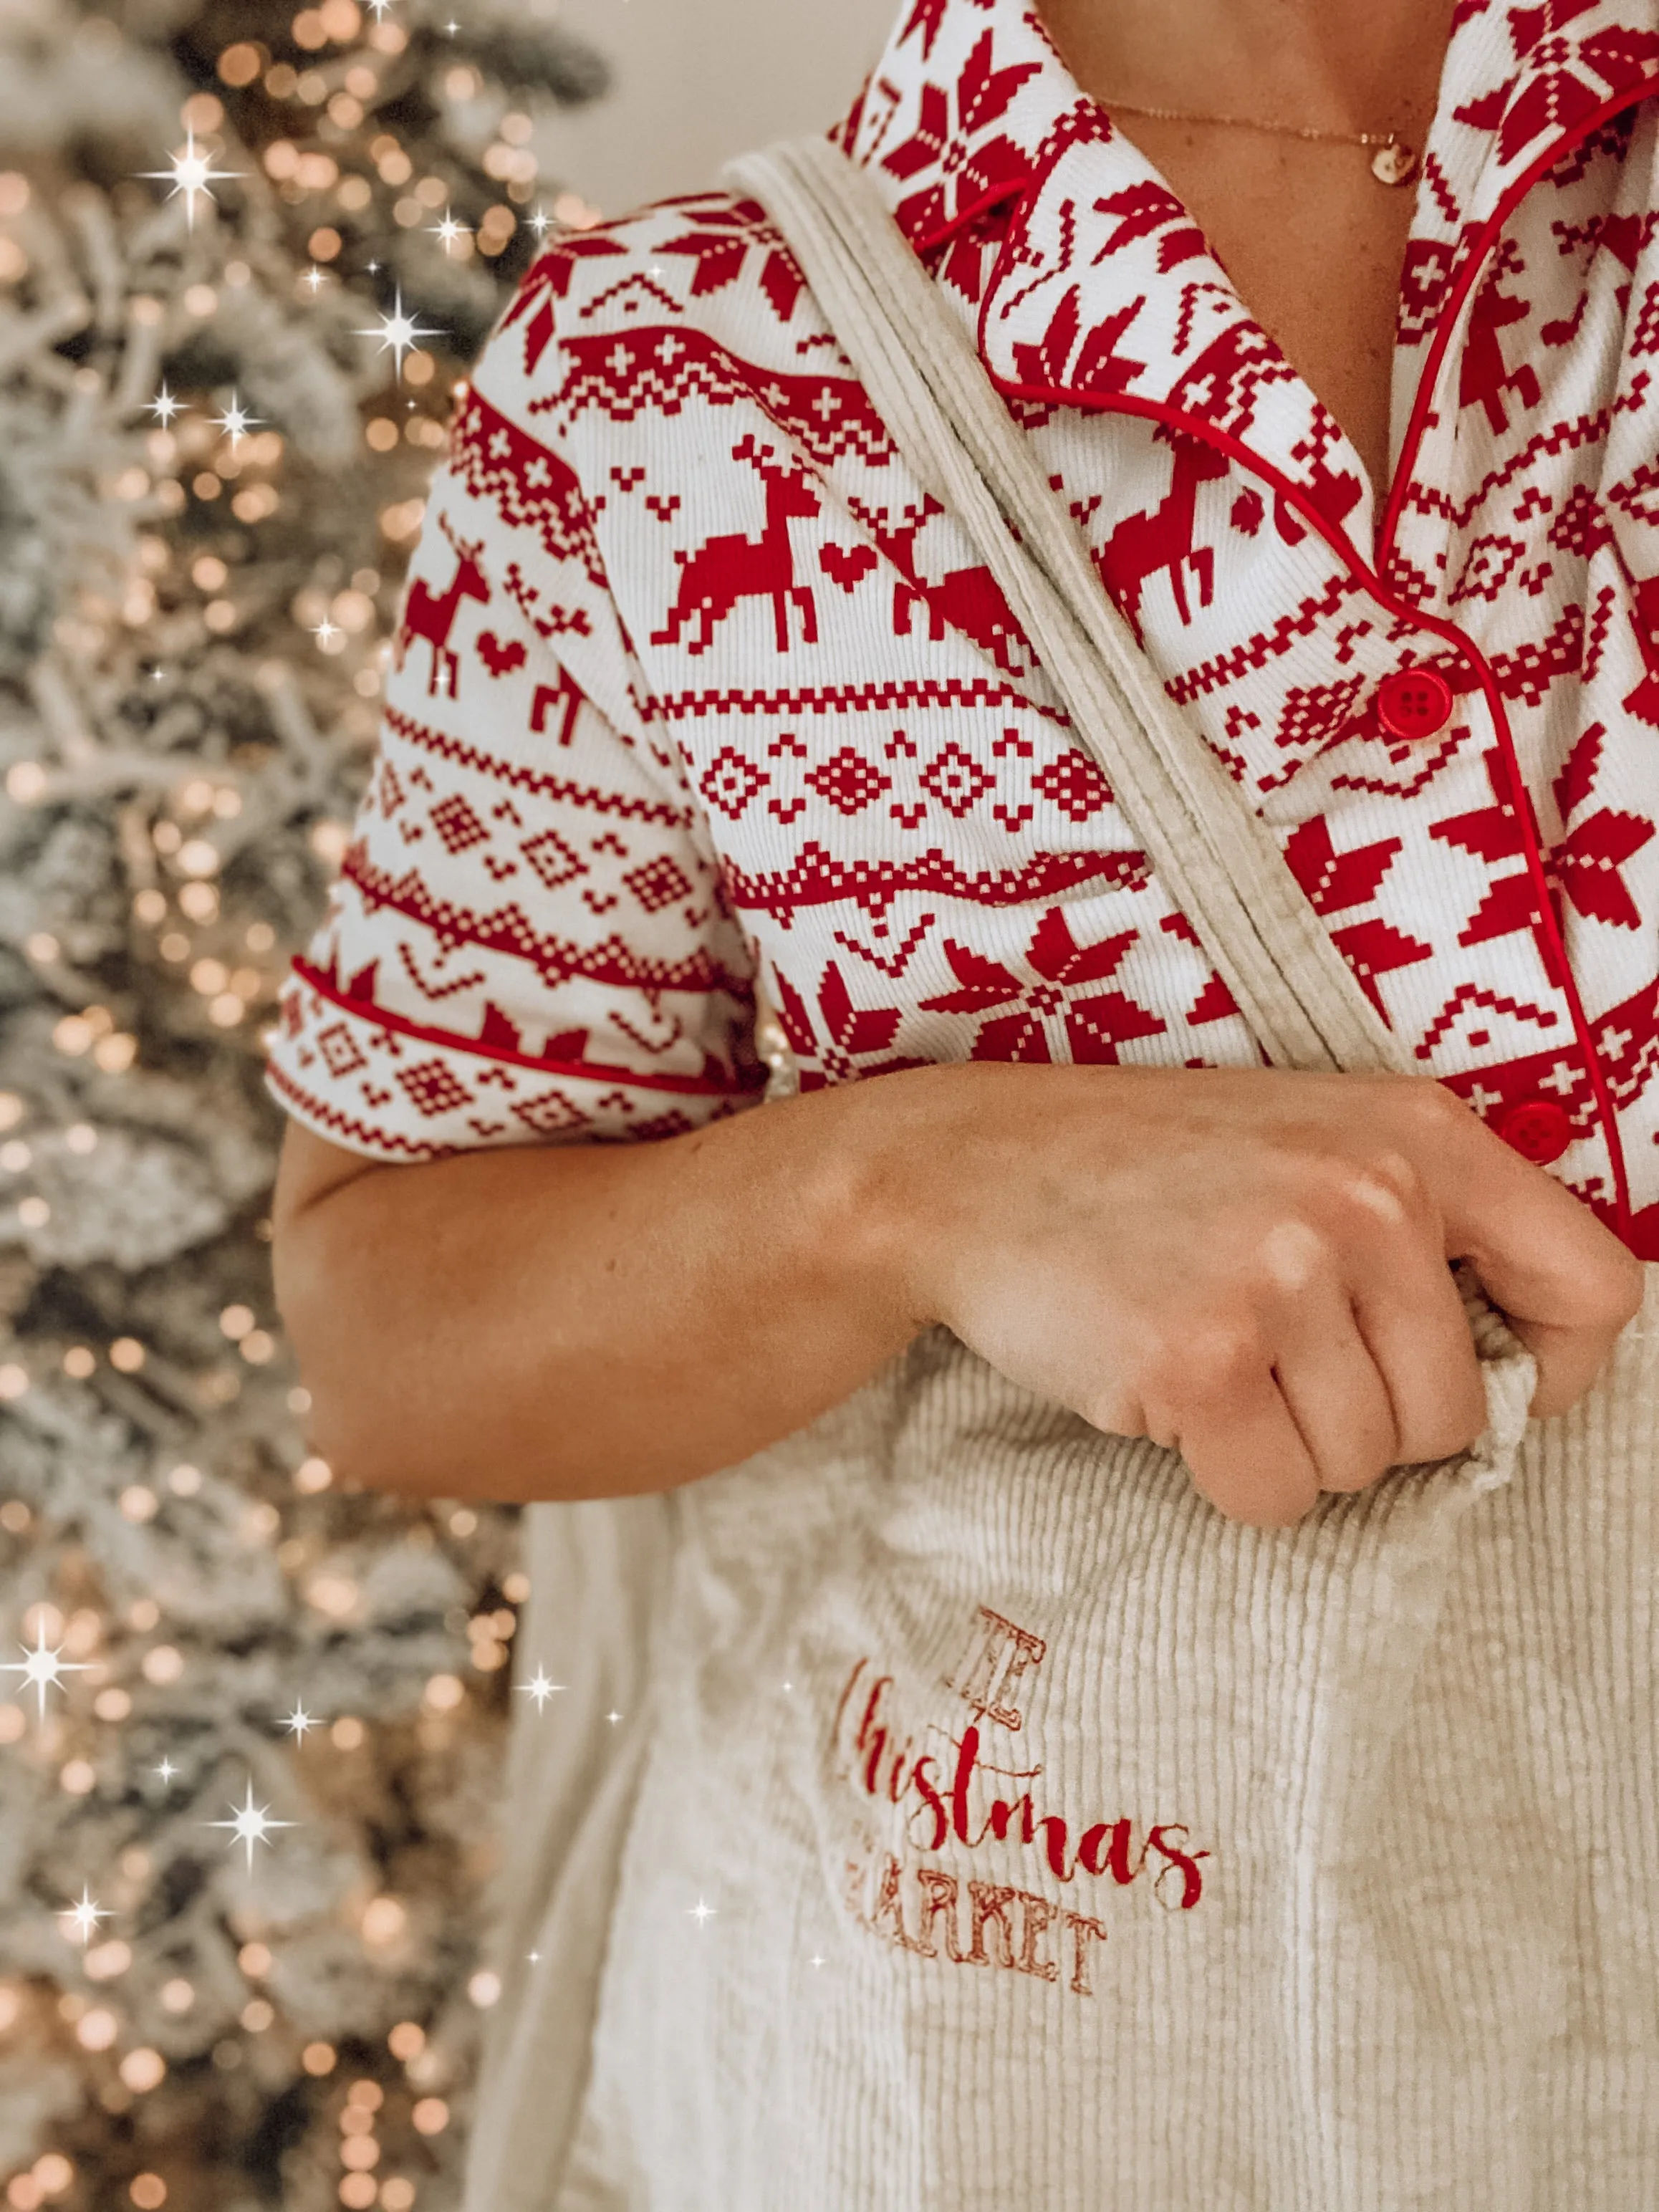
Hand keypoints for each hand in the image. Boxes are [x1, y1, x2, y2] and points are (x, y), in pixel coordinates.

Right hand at [875, 1064, 1642, 1527]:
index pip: (1595, 1290)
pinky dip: (1227, 1478)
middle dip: (1373, 1425)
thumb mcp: (1311, 1142)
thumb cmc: (1146, 1170)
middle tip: (1277, 1359)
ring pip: (1365, 1466)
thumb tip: (1523, 1378)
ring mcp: (1283, 1276)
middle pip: (1460, 1417)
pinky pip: (1275, 1498)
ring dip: (1290, 1448)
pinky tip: (1172, 1394)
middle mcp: (1368, 1196)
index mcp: (1418, 1135)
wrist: (969, 1172)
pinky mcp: (1203, 1358)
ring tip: (1213, 1355)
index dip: (1553, 1372)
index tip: (1488, 1386)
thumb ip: (1422, 1229)